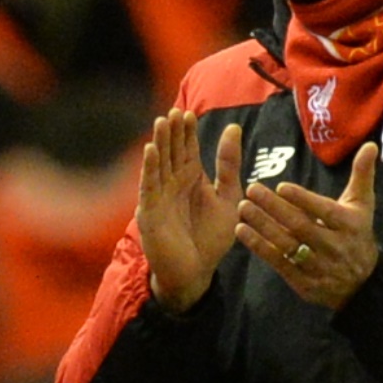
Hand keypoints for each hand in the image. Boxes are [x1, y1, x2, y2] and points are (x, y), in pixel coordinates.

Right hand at [136, 110, 241, 310]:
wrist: (196, 272)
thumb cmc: (210, 237)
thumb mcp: (228, 197)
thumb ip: (229, 166)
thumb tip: (233, 128)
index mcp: (191, 179)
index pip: (187, 149)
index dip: (188, 132)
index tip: (190, 113)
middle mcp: (173, 183)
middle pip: (171, 152)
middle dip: (173, 132)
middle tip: (175, 111)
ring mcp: (160, 196)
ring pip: (159, 164)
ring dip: (160, 143)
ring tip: (162, 121)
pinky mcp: (151, 212)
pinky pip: (149, 186)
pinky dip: (149, 168)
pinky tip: (150, 150)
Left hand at [238, 141, 380, 310]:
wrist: (363, 284)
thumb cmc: (357, 235)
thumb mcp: (363, 206)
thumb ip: (362, 175)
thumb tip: (369, 144)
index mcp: (349, 225)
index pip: (325, 211)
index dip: (303, 200)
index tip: (281, 186)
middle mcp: (335, 247)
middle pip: (302, 226)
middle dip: (275, 208)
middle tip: (252, 189)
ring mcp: (319, 267)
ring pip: (288, 244)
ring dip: (263, 226)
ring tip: (243, 207)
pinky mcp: (304, 282)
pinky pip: (279, 263)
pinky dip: (259, 247)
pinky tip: (243, 231)